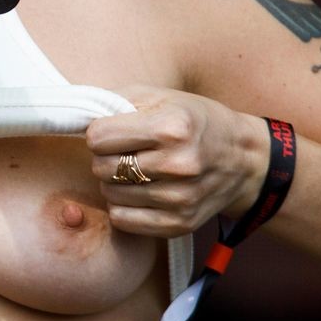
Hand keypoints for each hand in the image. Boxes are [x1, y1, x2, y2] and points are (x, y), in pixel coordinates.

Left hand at [85, 85, 264, 237]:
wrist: (244, 160)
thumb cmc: (196, 122)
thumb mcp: (163, 97)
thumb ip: (117, 102)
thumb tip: (76, 116)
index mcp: (172, 128)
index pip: (99, 137)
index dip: (99, 133)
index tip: (113, 131)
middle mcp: (178, 165)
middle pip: (102, 167)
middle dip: (105, 158)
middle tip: (123, 152)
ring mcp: (180, 198)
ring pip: (110, 195)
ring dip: (114, 182)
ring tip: (135, 170)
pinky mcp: (179, 223)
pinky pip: (122, 220)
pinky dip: (123, 206)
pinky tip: (140, 192)